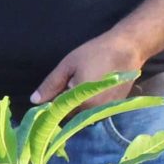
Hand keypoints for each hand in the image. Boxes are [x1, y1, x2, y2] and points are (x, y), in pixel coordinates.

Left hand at [32, 30, 146, 105]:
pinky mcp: (114, 107)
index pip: (57, 111)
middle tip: (71, 81)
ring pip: (83, 112)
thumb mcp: (68, 65)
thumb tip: (34, 101)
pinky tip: (96, 85)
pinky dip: (92, 102)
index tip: (52, 93)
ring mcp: (105, 110)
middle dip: (66, 102)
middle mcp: (93, 111)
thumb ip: (51, 84)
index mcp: (79, 101)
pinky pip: (96, 110)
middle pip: (70, 114)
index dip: (52, 103)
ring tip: (85, 81)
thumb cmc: (96, 53)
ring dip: (80, 103)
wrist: (128, 49)